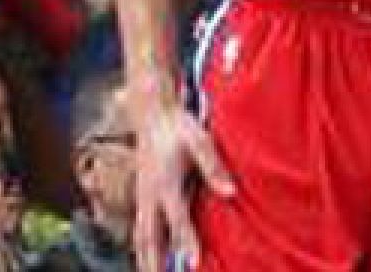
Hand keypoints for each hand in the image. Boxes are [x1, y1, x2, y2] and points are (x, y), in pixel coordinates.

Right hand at [134, 102, 235, 271]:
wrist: (151, 113)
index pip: (177, 219)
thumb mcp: (200, 141)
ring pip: (141, 235)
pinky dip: (143, 246)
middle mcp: (150, 194)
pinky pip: (140, 227)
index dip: (186, 242)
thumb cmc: (178, 127)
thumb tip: (230, 192)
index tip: (193, 263)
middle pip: (150, 236)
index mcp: (165, 183)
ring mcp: (143, 195)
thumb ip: (213, 167)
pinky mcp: (141, 195)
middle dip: (155, 262)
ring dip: (145, 258)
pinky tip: (148, 257)